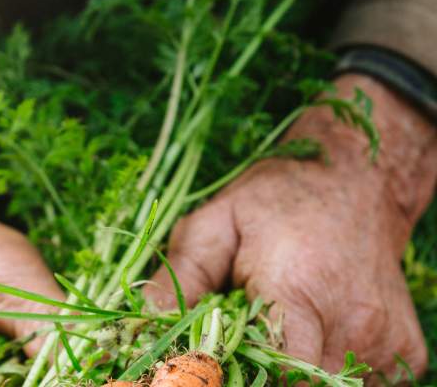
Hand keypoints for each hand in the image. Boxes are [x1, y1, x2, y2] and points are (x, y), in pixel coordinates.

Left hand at [146, 74, 436, 378]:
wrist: (354, 179)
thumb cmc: (276, 199)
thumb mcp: (213, 223)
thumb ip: (180, 278)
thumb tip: (141, 325)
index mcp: (297, 289)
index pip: (269, 372)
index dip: (235, 378)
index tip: (209, 366)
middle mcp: (351, 322)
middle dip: (261, 378)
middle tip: (238, 349)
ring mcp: (384, 342)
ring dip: (295, 376)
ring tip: (276, 335)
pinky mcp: (406, 352)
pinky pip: (365, 385)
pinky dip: (330, 372)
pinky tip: (313, 335)